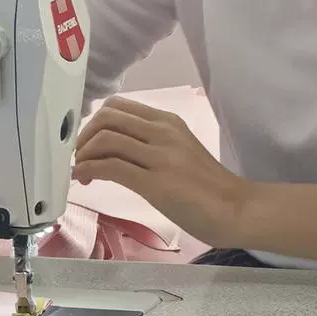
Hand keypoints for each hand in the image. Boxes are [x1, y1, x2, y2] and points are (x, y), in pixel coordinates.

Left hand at [71, 97, 248, 245]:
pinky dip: (89, 170)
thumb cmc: (209, 187)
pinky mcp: (156, 182)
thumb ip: (150, 145)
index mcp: (168, 122)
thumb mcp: (178, 153)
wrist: (237, 209)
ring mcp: (160, 156)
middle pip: (107, 117)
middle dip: (84, 136)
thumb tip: (115, 150)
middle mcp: (163, 132)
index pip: (119, 106)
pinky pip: (111, 167)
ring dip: (84, 155)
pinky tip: (85, 180)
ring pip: (106, 139)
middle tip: (79, 157)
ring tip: (81, 172)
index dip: (94, 122)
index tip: (88, 142)